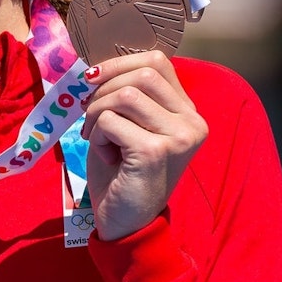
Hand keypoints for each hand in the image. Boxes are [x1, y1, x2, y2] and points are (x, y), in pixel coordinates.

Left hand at [81, 51, 207, 240]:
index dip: (119, 63)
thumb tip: (99, 64)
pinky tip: (105, 155)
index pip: (158, 61)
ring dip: (97, 112)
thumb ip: (129, 93)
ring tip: (96, 136)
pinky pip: (112, 121)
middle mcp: (192, 122)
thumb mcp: (130, 124)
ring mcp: (178, 137)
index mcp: (188, 111)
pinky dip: (97, 135)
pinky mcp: (156, 152)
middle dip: (104, 89)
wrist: (126, 220)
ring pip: (125, 95)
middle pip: (142, 74)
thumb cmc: (122, 170)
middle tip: (89, 115)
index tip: (93, 78)